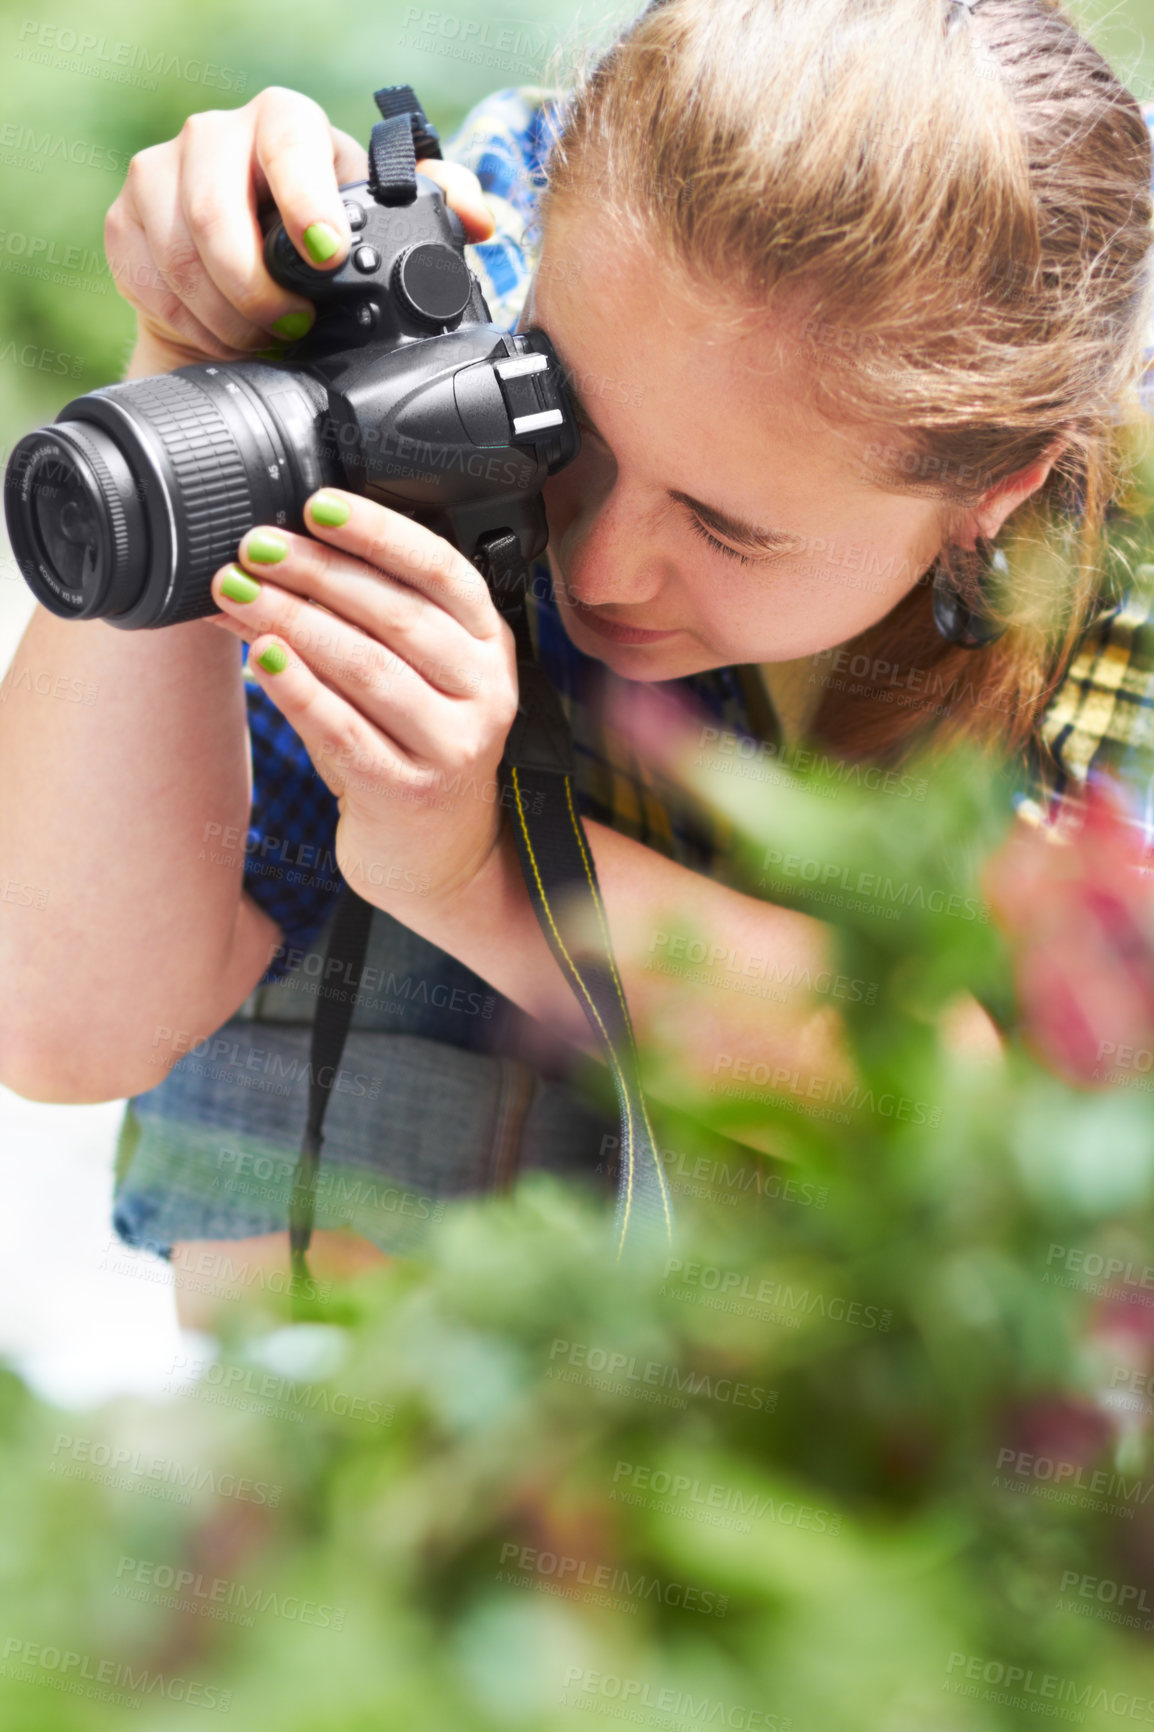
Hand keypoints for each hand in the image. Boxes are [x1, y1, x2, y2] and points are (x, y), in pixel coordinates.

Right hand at [106, 85, 494, 374]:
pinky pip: (147, 280)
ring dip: (224, 315)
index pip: (285, 139)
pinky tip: (219, 333)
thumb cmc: (323, 262)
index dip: (303, 200)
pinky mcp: (125, 220)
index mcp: (286, 127)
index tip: (326, 257)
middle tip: (291, 326)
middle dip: (256, 288)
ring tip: (260, 336)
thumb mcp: (383, 235)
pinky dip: (188, 323)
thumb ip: (435, 212)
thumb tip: (479, 218)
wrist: (248, 302)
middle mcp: (216, 137)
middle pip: (213, 209)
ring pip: (178, 254)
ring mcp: (161, 174)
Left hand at [207, 490, 519, 917]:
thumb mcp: (407, 675)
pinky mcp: (410, 791)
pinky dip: (297, 689)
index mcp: (487, 644)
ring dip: (294, 622)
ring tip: (238, 593)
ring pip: (367, 667)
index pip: (441, 570)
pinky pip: (344, 729)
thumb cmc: (410, 748)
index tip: (316, 506)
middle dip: (316, 572)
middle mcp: (484, 690)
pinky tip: (261, 659)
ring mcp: (453, 745)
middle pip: (396, 614)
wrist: (435, 853)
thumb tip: (268, 561)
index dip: (379, 533)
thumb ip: (357, 620)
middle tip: (255, 548)